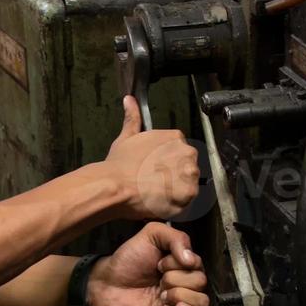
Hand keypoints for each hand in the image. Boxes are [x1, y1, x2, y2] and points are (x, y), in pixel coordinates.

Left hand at [85, 222, 210, 305]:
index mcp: (183, 264)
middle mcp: (185, 283)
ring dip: (180, 294)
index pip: (198, 263)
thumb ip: (176, 237)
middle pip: (201, 282)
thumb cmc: (128, 260)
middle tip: (157, 278)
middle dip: (176, 278)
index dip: (178, 262)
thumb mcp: (151, 234)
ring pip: (202, 301)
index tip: (159, 263)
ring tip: (161, 294)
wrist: (108, 284)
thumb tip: (191, 259)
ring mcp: (180, 303)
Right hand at [101, 97, 200, 219]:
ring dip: (176, 191)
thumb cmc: (119, 164)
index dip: (167, 164)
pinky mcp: (188, 194)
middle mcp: (187, 153)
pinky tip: (160, 202)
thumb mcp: (126, 137)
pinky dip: (175, 205)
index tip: (156, 170)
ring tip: (156, 194)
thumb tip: (129, 100)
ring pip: (188, 185)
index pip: (179, 152)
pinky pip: (186, 202)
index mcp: (176, 137)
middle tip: (155, 183)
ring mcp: (189, 174)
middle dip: (174, 176)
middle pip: (186, 168)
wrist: (115, 185)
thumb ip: (133, 118)